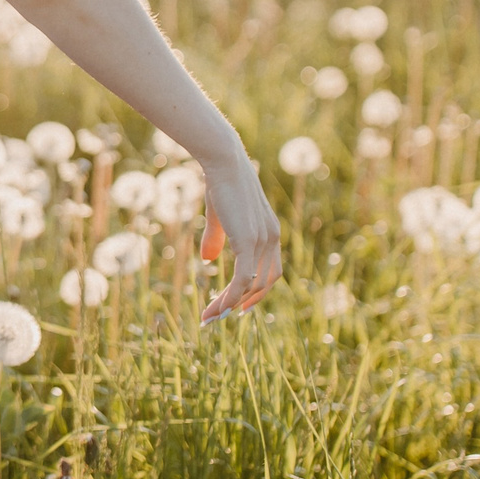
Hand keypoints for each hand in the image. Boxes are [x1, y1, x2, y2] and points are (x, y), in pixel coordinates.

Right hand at [198, 151, 282, 324]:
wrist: (223, 161)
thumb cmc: (221, 184)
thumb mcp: (219, 216)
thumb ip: (216, 239)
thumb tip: (207, 260)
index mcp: (270, 233)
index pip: (270, 272)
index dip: (256, 292)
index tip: (238, 306)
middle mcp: (272, 239)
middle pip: (264, 284)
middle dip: (243, 303)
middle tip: (221, 317)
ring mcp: (262, 241)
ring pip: (251, 286)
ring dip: (230, 304)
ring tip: (210, 316)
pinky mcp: (248, 241)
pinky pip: (242, 279)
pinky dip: (230, 296)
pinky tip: (217, 306)